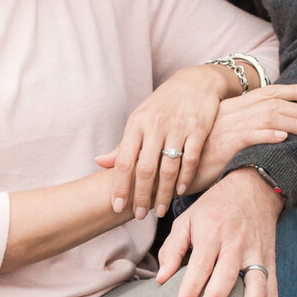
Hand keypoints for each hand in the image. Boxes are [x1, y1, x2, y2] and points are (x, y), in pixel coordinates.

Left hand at [100, 65, 233, 220]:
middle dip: (141, 195)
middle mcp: (155, 125)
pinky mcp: (198, 128)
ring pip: (168, 168)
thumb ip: (123, 144)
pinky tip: (181, 192)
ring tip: (160, 211)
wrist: (196, 82)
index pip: (123, 161)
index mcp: (136, 124)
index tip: (116, 206)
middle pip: (145, 168)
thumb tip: (99, 162)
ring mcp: (177, 127)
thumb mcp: (140, 120)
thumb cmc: (163, 105)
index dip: (119, 186)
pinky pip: (190, 159)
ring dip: (163, 193)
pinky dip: (185, 178)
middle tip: (139, 215)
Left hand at [156, 169, 284, 296]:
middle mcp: (236, 243)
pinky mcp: (270, 260)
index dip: (191, 286)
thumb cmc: (213, 208)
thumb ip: (173, 249)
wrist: (253, 188)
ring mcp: (257, 252)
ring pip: (257, 282)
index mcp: (212, 232)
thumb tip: (161, 280)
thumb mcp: (188, 219)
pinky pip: (273, 288)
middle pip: (227, 274)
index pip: (201, 263)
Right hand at [191, 85, 296, 189]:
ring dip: (293, 121)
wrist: (172, 168)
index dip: (292, 91)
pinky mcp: (223, 144)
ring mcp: (228, 127)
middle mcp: (232, 113)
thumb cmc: (198, 157)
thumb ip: (244, 132)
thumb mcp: (223, 139)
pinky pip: (249, 135)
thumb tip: (269, 132)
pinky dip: (268, 135)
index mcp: (232, 109)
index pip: (267, 93)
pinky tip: (284, 138)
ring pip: (267, 117)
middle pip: (272, 102)